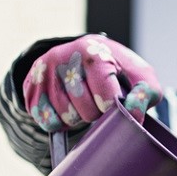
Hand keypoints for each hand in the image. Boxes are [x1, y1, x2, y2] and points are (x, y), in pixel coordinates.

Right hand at [23, 35, 161, 131]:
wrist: (85, 53)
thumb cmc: (119, 69)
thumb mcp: (141, 76)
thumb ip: (145, 94)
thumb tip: (134, 116)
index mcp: (92, 52)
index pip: (105, 98)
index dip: (113, 108)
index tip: (116, 101)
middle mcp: (62, 57)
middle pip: (86, 112)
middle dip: (97, 113)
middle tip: (99, 101)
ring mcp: (43, 72)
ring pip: (66, 118)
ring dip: (80, 118)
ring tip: (84, 102)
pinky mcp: (31, 86)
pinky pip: (48, 122)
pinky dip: (61, 122)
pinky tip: (69, 106)